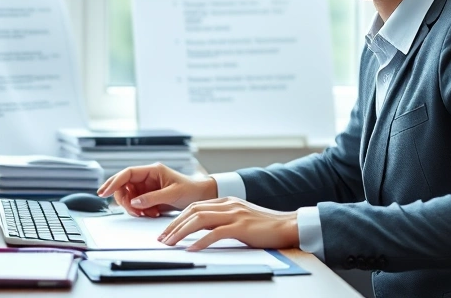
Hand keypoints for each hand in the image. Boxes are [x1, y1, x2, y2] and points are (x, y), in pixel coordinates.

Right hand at [97, 163, 216, 217]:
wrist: (200, 196)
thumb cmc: (190, 189)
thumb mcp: (173, 193)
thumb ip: (153, 197)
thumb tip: (135, 202)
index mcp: (152, 170)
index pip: (127, 173)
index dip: (114, 182)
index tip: (104, 192)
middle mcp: (146, 178)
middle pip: (123, 187)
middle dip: (125, 201)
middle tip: (134, 212)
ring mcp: (146, 188)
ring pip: (128, 198)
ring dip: (134, 208)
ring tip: (148, 213)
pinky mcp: (148, 197)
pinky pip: (136, 205)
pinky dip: (140, 212)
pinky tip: (152, 213)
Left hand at [159, 197, 298, 250]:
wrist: (288, 225)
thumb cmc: (265, 226)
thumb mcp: (240, 219)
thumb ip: (222, 221)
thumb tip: (202, 231)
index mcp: (227, 201)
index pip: (195, 206)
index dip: (178, 218)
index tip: (167, 231)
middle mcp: (228, 204)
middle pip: (193, 211)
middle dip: (174, 225)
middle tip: (162, 239)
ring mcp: (234, 214)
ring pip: (200, 220)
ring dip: (181, 232)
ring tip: (170, 244)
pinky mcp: (241, 227)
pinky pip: (216, 233)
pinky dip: (201, 241)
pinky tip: (191, 249)